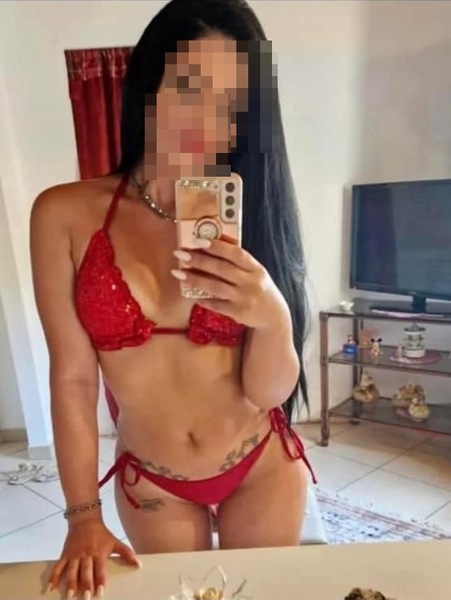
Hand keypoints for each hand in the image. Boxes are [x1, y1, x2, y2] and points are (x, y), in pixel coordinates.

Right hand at [47, 518, 140, 598]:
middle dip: (86, 584)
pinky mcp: (65, 554)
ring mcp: (74, 555)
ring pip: (72, 570)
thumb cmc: (101, 534)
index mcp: (98, 553)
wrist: (85, 519)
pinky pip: (58, 566)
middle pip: (85, 571)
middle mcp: (86, 554)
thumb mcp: (114, 542)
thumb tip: (138, 565)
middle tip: (86, 597)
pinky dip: (54, 576)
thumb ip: (126, 553)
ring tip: (70, 595)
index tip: (100, 592)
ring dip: (71, 583)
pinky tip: (50, 587)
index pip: (100, 569)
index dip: (100, 580)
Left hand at [172, 238, 289, 329]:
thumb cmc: (259, 288)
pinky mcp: (238, 314)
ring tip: (178, 273)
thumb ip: (238, 261)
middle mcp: (251, 282)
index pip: (236, 254)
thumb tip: (212, 242)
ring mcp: (244, 299)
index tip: (197, 240)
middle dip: (199, 260)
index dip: (217, 246)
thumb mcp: (255, 272)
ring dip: (195, 279)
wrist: (273, 317)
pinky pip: (216, 305)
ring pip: (216, 287)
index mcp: (256, 268)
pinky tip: (190, 293)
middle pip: (222, 269)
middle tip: (179, 254)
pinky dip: (203, 299)